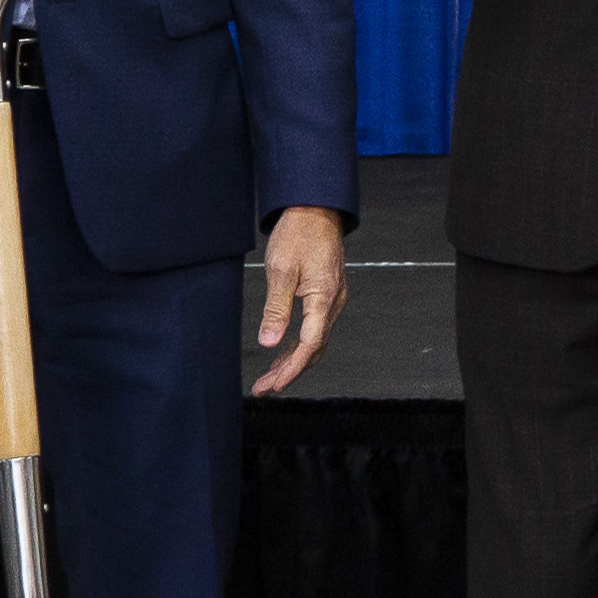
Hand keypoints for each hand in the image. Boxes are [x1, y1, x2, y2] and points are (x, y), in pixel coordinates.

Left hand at [250, 206, 348, 394]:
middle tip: (264, 388)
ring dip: (293, 360)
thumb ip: (276, 309)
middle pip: (314, 348)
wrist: (315, 209)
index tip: (273, 384)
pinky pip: (314, 327)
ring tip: (269, 377)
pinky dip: (298, 344)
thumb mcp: (281, 270)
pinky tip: (282, 352)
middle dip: (289, 371)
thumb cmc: (298, 234)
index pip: (310, 344)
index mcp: (324, 297)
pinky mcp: (326, 295)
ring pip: (315, 340)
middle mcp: (333, 302)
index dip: (291, 368)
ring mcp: (332, 299)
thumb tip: (269, 343)